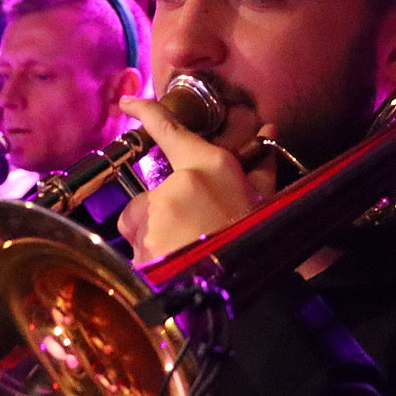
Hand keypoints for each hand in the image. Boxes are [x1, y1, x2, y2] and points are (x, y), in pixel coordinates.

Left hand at [116, 96, 280, 266]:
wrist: (238, 292)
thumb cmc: (257, 244)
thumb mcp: (263, 203)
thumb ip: (259, 169)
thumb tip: (268, 129)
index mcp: (212, 166)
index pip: (170, 130)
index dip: (146, 112)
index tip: (127, 102)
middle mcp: (181, 181)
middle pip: (154, 194)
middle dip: (164, 219)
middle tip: (192, 239)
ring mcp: (158, 210)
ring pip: (141, 223)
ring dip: (155, 240)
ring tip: (186, 258)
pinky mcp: (142, 239)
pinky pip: (136, 247)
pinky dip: (148, 259)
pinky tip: (173, 271)